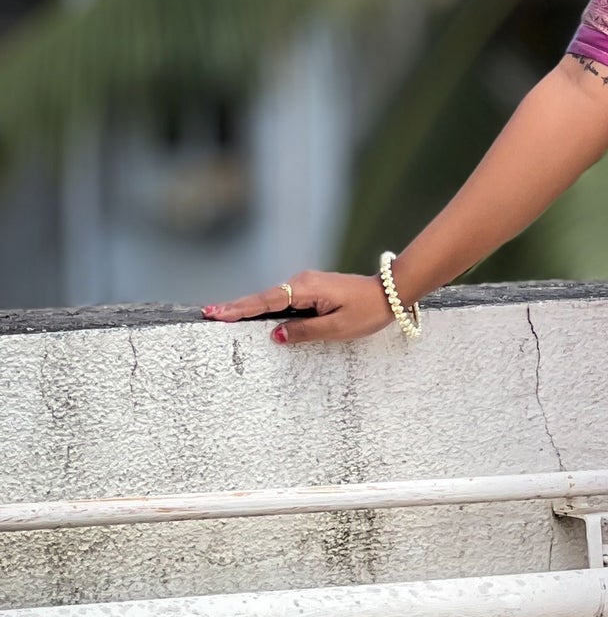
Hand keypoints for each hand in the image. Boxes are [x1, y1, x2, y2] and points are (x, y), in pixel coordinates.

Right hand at [202, 270, 394, 344]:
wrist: (391, 293)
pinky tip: (252, 315)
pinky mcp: (311, 289)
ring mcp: (306, 284)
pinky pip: (283, 300)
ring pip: (272, 298)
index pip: (265, 301)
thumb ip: (304, 331)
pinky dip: (265, 307)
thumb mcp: (337, 328)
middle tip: (207, 314)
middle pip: (263, 298)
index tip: (214, 313)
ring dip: (249, 308)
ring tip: (221, 315)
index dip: (239, 309)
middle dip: (236, 307)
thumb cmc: (367, 311)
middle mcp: (302, 282)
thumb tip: (274, 335)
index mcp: (306, 289)